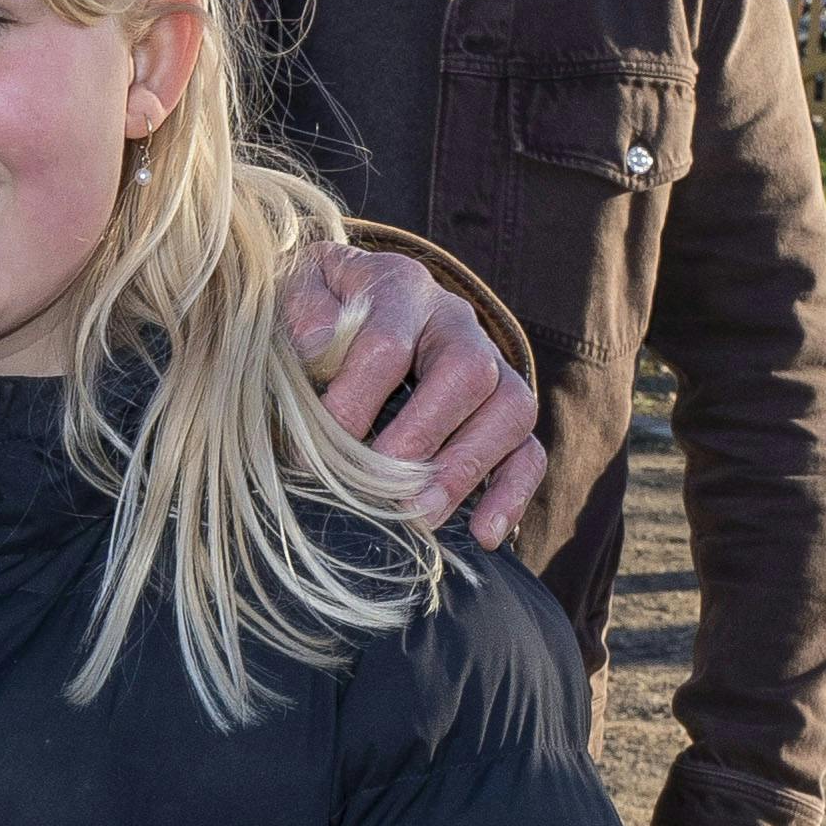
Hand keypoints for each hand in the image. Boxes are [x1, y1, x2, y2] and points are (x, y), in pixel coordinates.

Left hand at [285, 242, 546, 551]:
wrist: (345, 307)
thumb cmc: (317, 315)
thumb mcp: (296, 296)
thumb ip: (303, 313)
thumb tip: (322, 347)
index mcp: (400, 290)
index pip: (387, 344)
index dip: (354, 400)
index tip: (311, 452)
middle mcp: (456, 324)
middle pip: (467, 371)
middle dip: (422, 437)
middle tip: (381, 489)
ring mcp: (491, 368)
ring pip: (511, 409)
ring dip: (466, 469)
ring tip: (423, 517)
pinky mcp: (504, 414)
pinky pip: (529, 451)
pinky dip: (512, 494)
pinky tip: (485, 535)